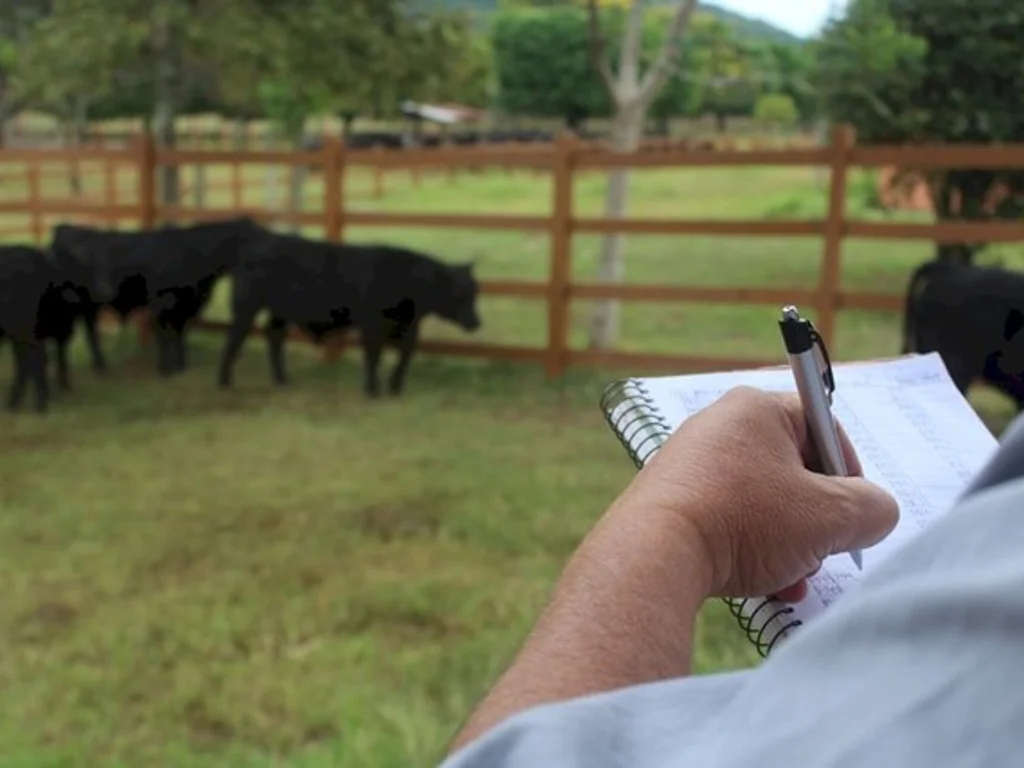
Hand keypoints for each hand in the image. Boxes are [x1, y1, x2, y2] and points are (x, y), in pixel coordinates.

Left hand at [618, 386, 899, 600]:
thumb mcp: (830, 517)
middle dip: (815, 520)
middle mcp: (718, 426)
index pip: (823, 426)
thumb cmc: (744, 521)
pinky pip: (728, 520)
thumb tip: (875, 512)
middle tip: (820, 551)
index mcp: (755, 409)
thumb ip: (871, 509)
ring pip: (762, 503)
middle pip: (793, 471)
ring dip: (788, 544)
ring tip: (790, 578)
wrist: (653, 553)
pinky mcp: (671, 499)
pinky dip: (751, 549)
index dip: (849, 472)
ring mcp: (689, 464)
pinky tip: (762, 586)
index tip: (852, 511)